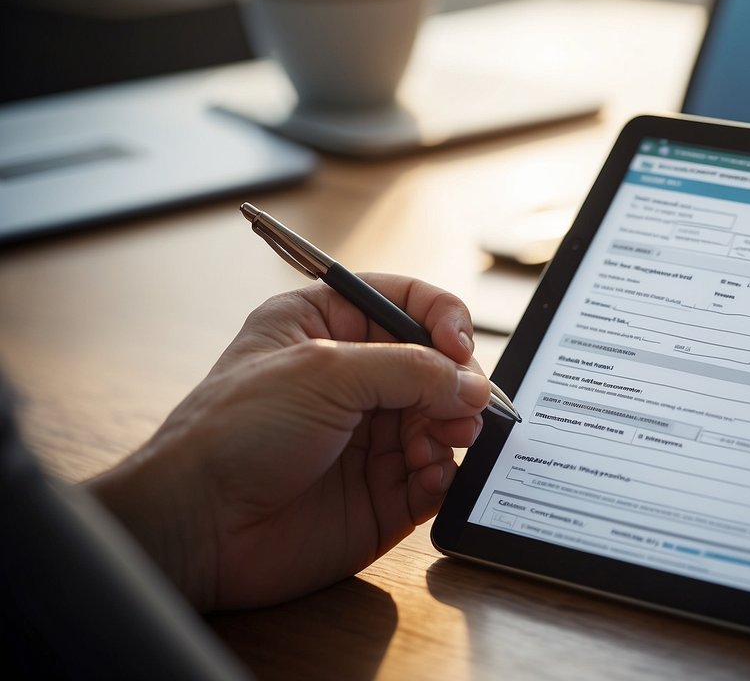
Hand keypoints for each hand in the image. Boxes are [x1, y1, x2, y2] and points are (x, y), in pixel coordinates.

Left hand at [87, 275, 491, 611]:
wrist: (198, 526)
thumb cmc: (231, 435)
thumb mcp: (323, 373)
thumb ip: (409, 369)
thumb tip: (472, 384)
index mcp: (327, 326)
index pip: (408, 303)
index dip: (443, 319)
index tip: (459, 347)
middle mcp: (353, 380)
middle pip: (437, 367)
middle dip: (457, 384)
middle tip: (462, 407)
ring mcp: (369, 438)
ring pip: (444, 422)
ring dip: (454, 431)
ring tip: (442, 444)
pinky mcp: (380, 494)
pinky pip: (435, 478)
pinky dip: (444, 476)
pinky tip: (426, 479)